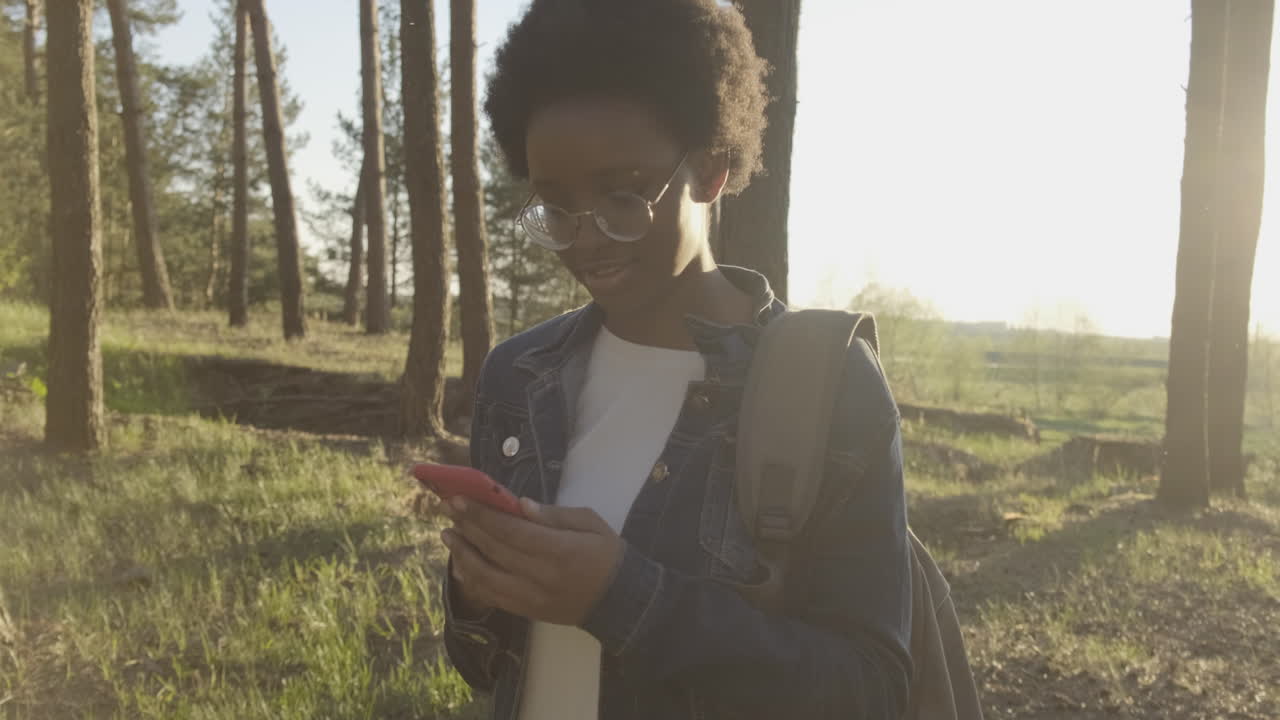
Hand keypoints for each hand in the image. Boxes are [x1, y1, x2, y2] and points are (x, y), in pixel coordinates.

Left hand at [440, 496, 623, 625]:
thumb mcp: (590, 523)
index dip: (482, 515)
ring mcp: (532, 597)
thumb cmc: (608, 555)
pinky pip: (493, 596)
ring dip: (463, 554)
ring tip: (448, 535)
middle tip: (448, 509)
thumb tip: (519, 505)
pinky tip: (461, 564)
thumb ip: (555, 515)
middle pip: (495, 550)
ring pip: (487, 576)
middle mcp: (541, 576)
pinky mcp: (529, 611)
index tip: (460, 500)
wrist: (622, 601)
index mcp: (559, 550)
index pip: (510, 531)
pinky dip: (473, 580)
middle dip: (468, 527)